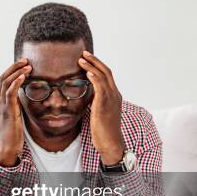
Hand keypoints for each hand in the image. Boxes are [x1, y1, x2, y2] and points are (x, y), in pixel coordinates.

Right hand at [0, 58, 31, 166]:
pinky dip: (16, 82)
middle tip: (26, 61)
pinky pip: (10, 93)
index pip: (2, 81)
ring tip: (28, 66)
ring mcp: (1, 106)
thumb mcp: (13, 114)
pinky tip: (23, 77)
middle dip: (14, 67)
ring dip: (17, 72)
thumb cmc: (12, 132)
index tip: (22, 64)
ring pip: (6, 83)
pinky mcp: (7, 110)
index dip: (11, 71)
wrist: (6, 146)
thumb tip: (25, 96)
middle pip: (2, 78)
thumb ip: (16, 104)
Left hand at [78, 51, 124, 165]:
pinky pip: (101, 89)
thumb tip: (86, 96)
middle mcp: (115, 95)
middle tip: (84, 53)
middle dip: (95, 61)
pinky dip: (95, 79)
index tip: (88, 58)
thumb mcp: (98, 112)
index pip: (107, 75)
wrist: (111, 143)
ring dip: (92, 67)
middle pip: (106, 72)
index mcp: (114, 96)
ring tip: (81, 60)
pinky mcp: (105, 106)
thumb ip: (95, 102)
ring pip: (104, 78)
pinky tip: (88, 74)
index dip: (98, 65)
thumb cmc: (103, 130)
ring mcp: (111, 100)